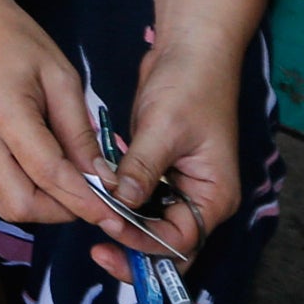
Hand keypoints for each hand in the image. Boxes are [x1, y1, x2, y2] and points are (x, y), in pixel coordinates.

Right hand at [0, 0, 120, 232]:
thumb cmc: (18, 40)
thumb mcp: (62, 77)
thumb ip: (80, 131)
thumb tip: (102, 179)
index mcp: (4, 109)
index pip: (48, 172)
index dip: (83, 200)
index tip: (114, 214)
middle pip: (19, 203)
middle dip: (60, 212)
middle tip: (90, 200)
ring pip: (2, 203)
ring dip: (41, 208)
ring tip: (68, 191)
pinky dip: (22, 192)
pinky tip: (43, 178)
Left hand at [93, 41, 246, 283]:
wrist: (191, 51)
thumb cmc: (189, 87)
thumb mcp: (164, 128)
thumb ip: (142, 168)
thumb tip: (119, 201)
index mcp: (213, 196)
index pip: (181, 241)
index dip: (145, 243)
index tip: (109, 226)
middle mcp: (199, 199)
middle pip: (168, 244)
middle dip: (135, 251)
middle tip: (97, 252)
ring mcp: (179, 186)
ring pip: (151, 224)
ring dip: (124, 226)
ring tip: (89, 222)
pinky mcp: (159, 170)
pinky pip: (140, 199)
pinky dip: (119, 201)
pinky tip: (94, 194)